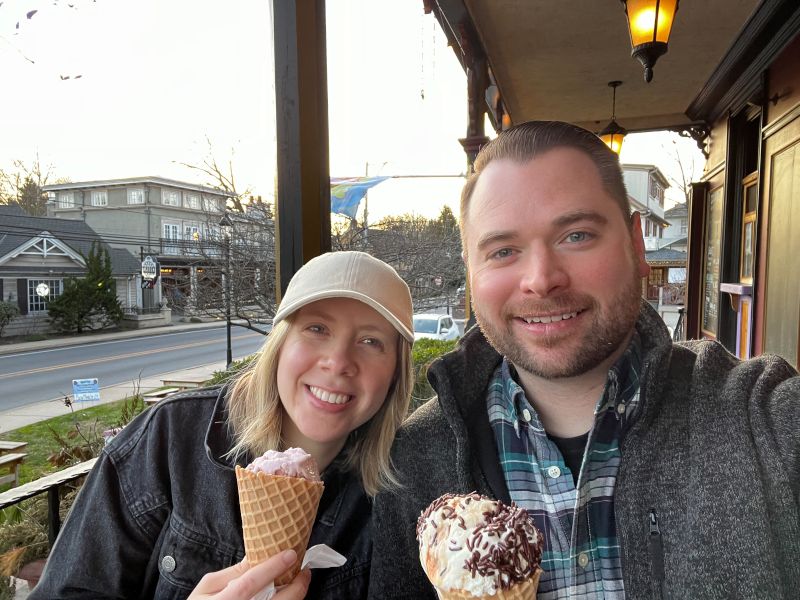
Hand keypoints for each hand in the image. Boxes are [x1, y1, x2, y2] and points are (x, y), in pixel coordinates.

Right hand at [188, 549, 310, 599]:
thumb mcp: (207, 587)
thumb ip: (232, 573)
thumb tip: (256, 555)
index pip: (249, 583)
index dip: (271, 568)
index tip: (290, 554)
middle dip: (295, 588)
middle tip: (305, 572)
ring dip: (295, 597)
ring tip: (300, 582)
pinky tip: (289, 595)